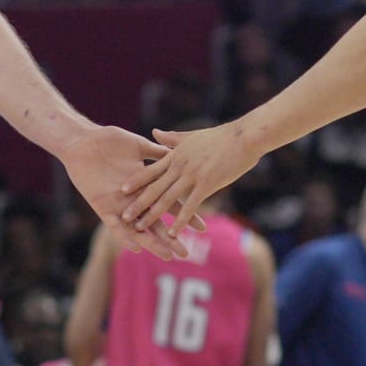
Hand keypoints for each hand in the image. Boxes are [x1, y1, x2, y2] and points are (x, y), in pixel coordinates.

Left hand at [62, 125, 196, 259]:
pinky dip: (124, 237)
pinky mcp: (102, 207)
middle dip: (171, 239)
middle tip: (187, 254)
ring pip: (138, 230)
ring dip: (152, 244)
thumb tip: (176, 152)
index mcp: (144, 185)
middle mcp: (134, 199)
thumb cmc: (108, 141)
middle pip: (157, 222)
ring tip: (167, 257)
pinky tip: (135, 248)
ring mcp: (119, 205)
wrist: (82, 142)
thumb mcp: (137, 145)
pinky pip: (114, 227)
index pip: (170, 204)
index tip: (201, 229)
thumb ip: (156, 153)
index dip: (184, 216)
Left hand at [121, 125, 258, 238]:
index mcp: (176, 155)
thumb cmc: (221, 137)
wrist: (243, 137)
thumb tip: (154, 131)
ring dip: (153, 215)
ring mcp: (192, 175)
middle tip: (124, 217)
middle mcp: (180, 166)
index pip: (150, 170)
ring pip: (167, 198)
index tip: (122, 190)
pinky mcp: (206, 184)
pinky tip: (173, 233)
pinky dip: (180, 220)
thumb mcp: (191, 136)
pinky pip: (190, 206)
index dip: (136, 181)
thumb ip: (171, 138)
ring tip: (141, 227)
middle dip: (138, 203)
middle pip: (154, 187)